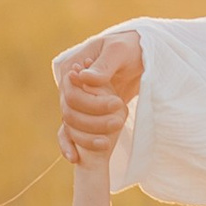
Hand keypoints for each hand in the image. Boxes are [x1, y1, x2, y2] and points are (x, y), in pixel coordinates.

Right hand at [55, 31, 142, 165]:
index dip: (92, 102)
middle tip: (120, 123)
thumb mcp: (119, 51)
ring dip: (85, 137)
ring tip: (107, 145)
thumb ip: (103, 65)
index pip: (72, 92)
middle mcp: (68, 85)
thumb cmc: (128, 48)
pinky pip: (69, 131)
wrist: (137, 55)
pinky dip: (69, 145)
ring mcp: (74, 100)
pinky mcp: (83, 112)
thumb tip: (84, 78)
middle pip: (70, 111)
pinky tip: (74, 158)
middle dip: (92, 122)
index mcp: (71, 67)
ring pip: (70, 124)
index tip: (118, 104)